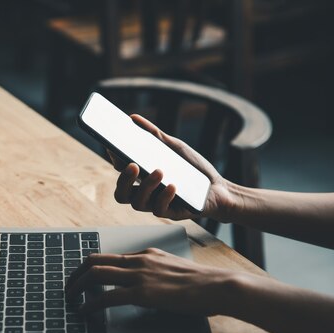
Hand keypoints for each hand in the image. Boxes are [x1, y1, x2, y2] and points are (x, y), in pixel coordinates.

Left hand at [65, 248, 251, 315]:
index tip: (81, 278)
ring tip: (70, 299)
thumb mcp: (174, 270)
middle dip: (75, 274)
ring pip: (95, 274)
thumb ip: (156, 273)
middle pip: (94, 260)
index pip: (109, 256)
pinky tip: (84, 311)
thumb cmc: (202, 283)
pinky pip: (107, 297)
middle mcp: (138, 260)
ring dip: (76, 287)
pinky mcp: (143, 293)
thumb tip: (145, 286)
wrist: (218, 286)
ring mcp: (139, 275)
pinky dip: (90, 304)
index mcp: (145, 254)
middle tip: (68, 288)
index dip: (90, 267)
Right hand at [109, 114, 239, 221]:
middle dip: (123, 180)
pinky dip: (165, 197)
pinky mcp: (171, 213)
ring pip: (138, 203)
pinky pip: (160, 210)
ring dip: (146, 186)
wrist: (218, 188)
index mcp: (142, 177)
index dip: (114, 159)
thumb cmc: (193, 169)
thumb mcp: (174, 148)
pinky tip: (174, 186)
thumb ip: (153, 135)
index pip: (120, 171)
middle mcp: (145, 193)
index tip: (114, 145)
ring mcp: (156, 204)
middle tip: (132, 164)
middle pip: (121, 193)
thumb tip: (133, 118)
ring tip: (160, 171)